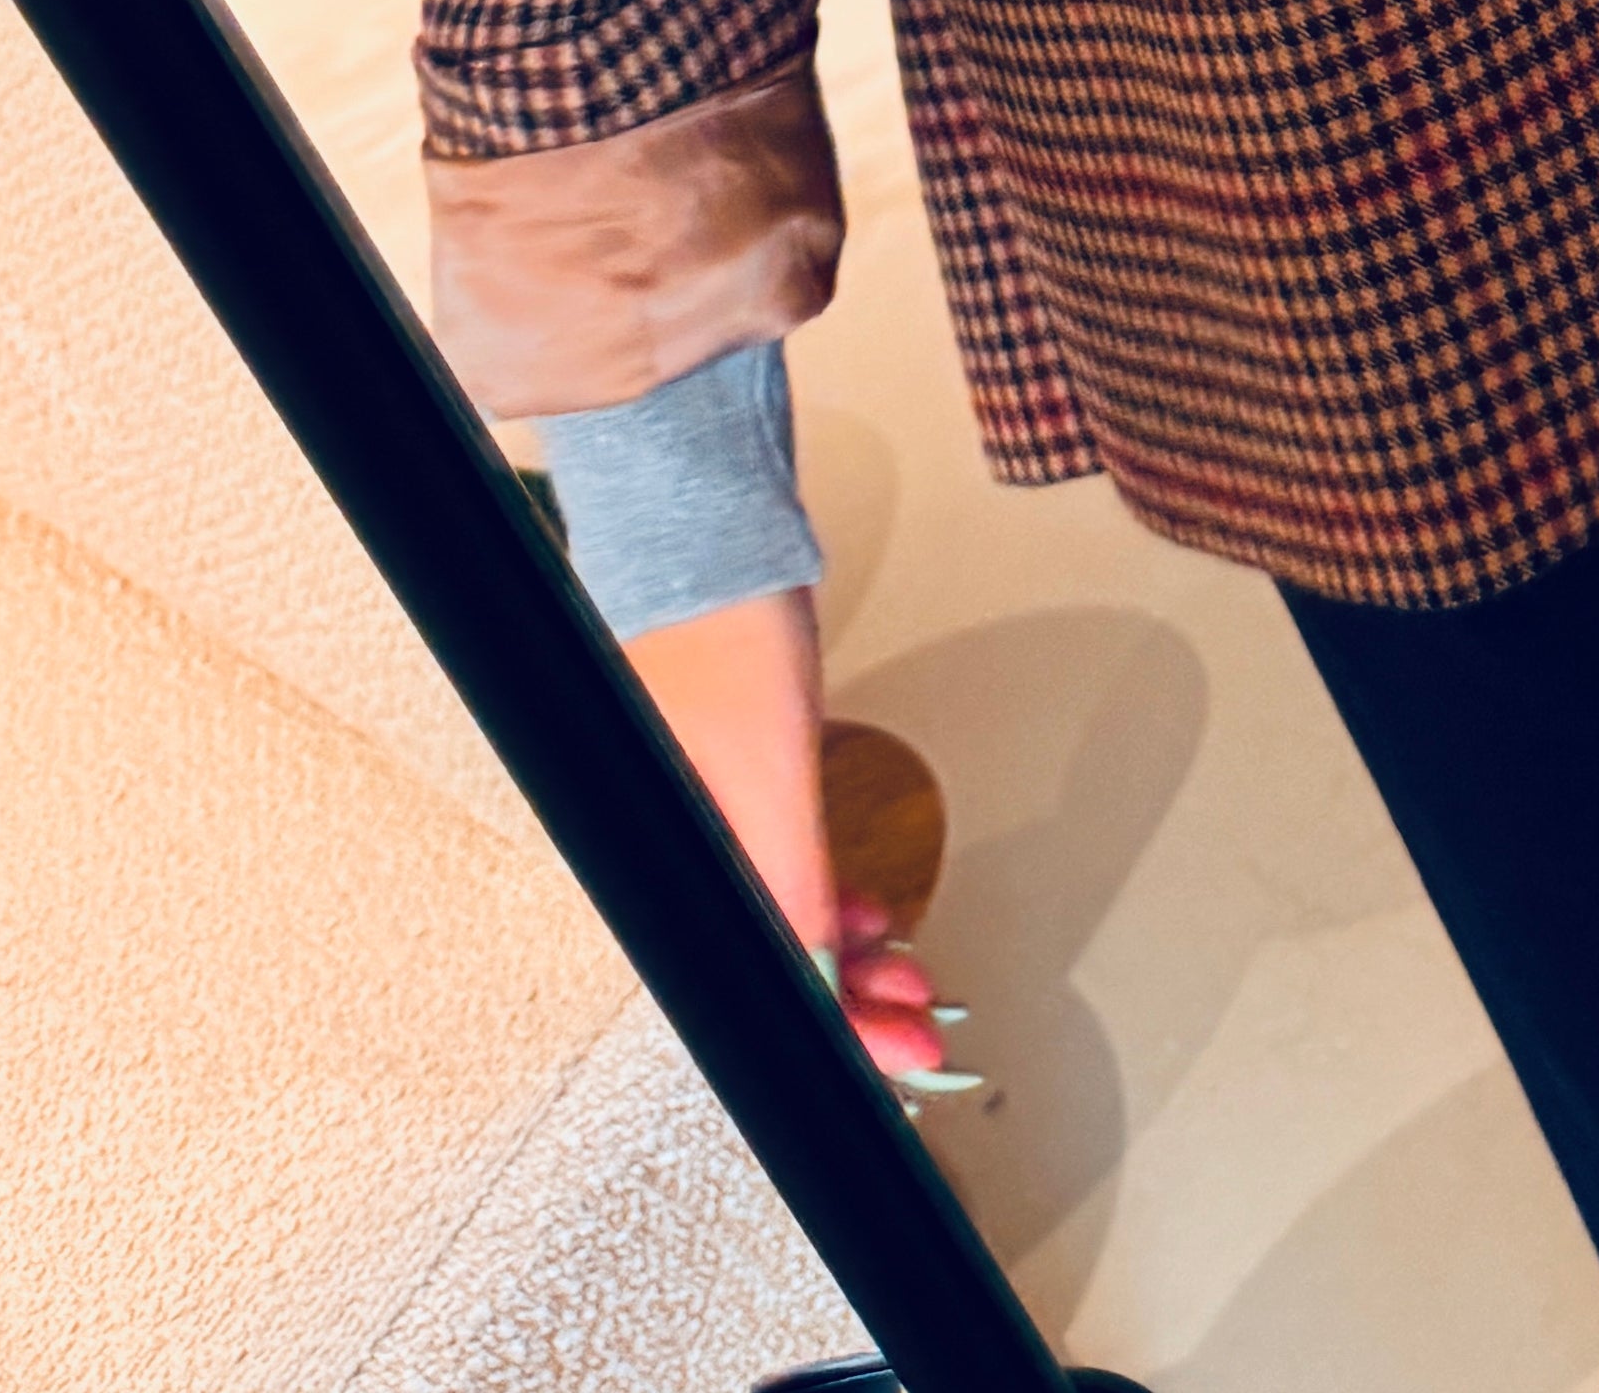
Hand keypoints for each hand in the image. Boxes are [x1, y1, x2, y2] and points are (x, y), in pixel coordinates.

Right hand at [623, 586, 972, 1091]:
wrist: (716, 532)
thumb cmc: (722, 634)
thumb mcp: (768, 776)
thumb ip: (791, 885)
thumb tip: (820, 981)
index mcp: (675, 868)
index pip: (759, 985)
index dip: (832, 1037)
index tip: (896, 1066)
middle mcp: (687, 850)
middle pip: (775, 962)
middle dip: (853, 1005)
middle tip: (923, 1031)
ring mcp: (713, 812)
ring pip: (788, 917)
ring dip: (850, 956)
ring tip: (908, 973)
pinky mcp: (742, 774)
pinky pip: (791, 867)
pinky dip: (836, 895)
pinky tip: (872, 907)